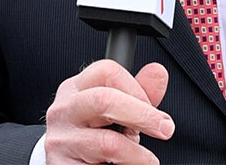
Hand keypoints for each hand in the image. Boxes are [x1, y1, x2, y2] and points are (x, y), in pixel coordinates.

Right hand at [44, 60, 172, 164]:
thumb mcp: (119, 110)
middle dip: (143, 115)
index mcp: (76, 88)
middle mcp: (63, 111)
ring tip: (147, 160)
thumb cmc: (95, 135)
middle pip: (104, 100)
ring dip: (137, 154)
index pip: (107, 71)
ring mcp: (59, 140)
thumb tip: (158, 72)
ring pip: (106, 142)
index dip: (138, 88)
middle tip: (166, 130)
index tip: (154, 107)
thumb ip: (140, 91)